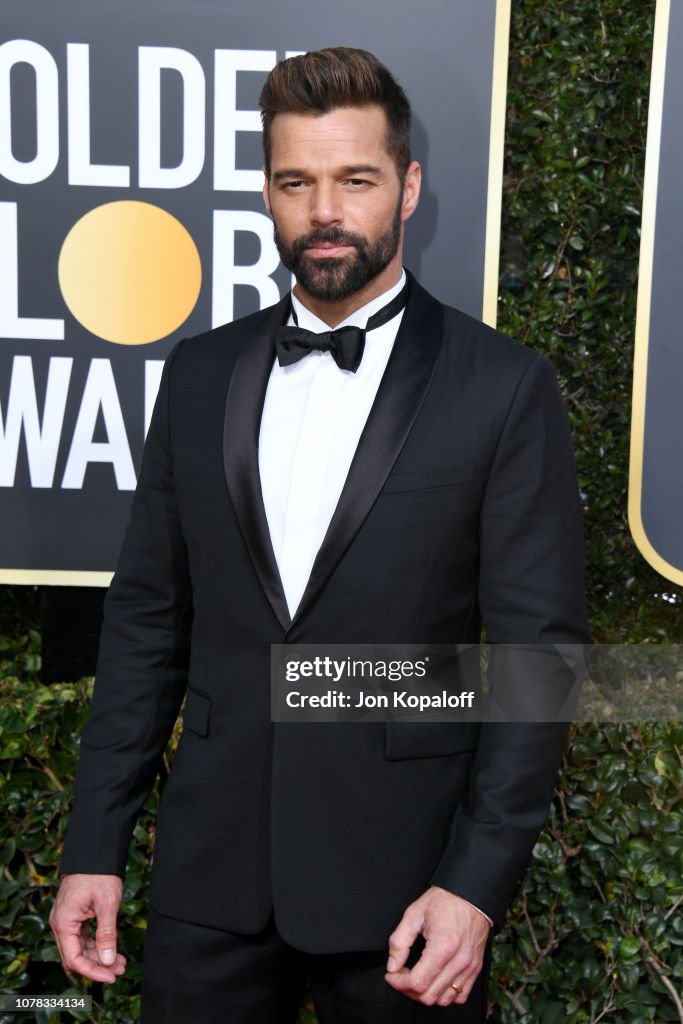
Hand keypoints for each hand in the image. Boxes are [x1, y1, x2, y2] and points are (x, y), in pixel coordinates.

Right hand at [49, 873, 126, 982]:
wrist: (94, 852)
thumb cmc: (99, 874)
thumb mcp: (107, 904)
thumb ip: (106, 934)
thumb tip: (108, 960)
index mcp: (64, 923)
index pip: (74, 959)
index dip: (92, 971)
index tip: (111, 976)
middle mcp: (60, 924)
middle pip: (75, 956)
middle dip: (97, 966)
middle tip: (119, 970)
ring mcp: (66, 920)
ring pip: (80, 948)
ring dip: (98, 957)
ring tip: (120, 962)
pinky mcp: (73, 916)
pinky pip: (82, 938)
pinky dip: (96, 946)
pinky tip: (112, 950)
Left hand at [385, 886, 489, 1006]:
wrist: (471, 895)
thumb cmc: (444, 901)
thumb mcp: (414, 913)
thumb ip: (399, 941)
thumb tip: (393, 965)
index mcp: (442, 947)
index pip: (417, 982)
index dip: (398, 983)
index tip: (391, 974)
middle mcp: (459, 961)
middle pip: (429, 996)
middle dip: (408, 990)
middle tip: (400, 975)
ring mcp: (469, 967)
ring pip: (444, 1000)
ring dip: (426, 994)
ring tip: (416, 978)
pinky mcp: (476, 968)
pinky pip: (460, 996)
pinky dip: (445, 995)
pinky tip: (435, 981)